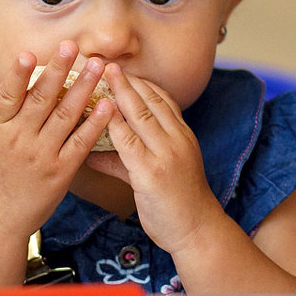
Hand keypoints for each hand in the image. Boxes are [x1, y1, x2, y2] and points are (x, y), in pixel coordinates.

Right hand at [0, 41, 113, 239]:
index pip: (8, 96)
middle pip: (41, 99)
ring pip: (64, 116)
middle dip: (58, 70)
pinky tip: (108, 105)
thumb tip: (6, 83)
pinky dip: (95, 123)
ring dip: (83, 88)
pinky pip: (81, 142)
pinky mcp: (61, 171)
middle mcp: (19, 139)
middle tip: (73, 46)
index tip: (30, 53)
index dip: (18, 74)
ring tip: (98, 67)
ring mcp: (41, 155)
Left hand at [86, 64, 221, 254]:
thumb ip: (127, 160)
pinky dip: (111, 126)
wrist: (198, 231)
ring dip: (118, 94)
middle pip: (150, 101)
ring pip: (140, 116)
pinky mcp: (152, 173)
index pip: (163, 100)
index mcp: (183, 136)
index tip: (123, 69)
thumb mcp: (159, 173)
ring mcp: (166, 155)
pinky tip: (97, 116)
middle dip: (128, 81)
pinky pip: (127, 143)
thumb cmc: (178, 204)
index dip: (142, 83)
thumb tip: (96, 154)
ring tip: (100, 79)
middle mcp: (177, 140)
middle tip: (107, 63)